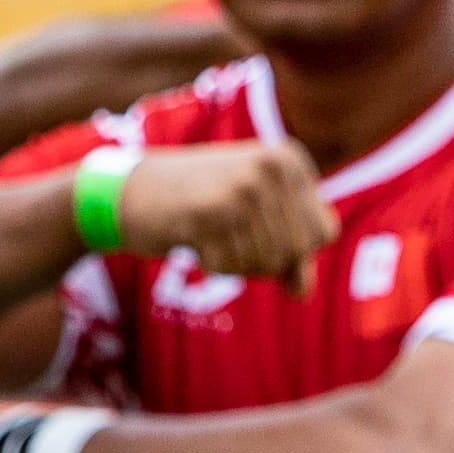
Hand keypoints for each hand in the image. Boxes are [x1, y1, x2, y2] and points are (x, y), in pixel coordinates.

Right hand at [115, 140, 333, 287]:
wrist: (131, 191)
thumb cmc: (202, 205)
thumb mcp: (256, 220)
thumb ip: (290, 255)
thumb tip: (304, 292)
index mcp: (289, 160)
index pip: (322, 232)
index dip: (292, 247)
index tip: (254, 225)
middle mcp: (270, 168)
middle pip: (296, 251)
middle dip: (263, 257)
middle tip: (227, 231)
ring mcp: (241, 188)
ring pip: (267, 262)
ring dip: (237, 261)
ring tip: (211, 231)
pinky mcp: (209, 213)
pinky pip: (231, 267)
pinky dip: (213, 263)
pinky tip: (193, 236)